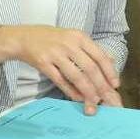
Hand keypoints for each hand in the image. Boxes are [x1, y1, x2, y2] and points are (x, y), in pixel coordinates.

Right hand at [0, 25, 119, 114]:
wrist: (23, 37)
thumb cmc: (52, 38)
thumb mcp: (74, 37)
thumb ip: (91, 49)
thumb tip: (111, 60)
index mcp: (80, 37)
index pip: (99, 56)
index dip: (109, 71)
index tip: (116, 84)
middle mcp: (69, 44)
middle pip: (90, 68)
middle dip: (100, 85)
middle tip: (107, 97)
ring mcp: (56, 54)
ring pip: (76, 76)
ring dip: (87, 91)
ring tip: (94, 101)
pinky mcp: (43, 64)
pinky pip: (60, 80)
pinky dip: (70, 91)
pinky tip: (77, 98)